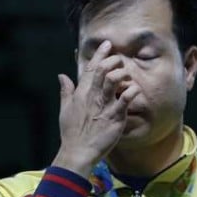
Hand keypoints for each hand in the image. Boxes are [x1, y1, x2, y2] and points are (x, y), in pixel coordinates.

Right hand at [52, 40, 140, 177]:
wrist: (78, 152)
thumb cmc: (71, 132)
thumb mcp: (65, 109)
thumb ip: (65, 91)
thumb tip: (61, 76)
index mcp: (81, 93)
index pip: (91, 68)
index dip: (100, 54)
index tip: (108, 44)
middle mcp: (93, 96)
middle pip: (104, 70)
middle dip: (113, 61)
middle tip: (119, 61)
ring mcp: (104, 105)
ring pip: (114, 80)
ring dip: (123, 74)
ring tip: (127, 76)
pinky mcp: (115, 117)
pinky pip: (126, 99)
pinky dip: (132, 91)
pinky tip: (135, 90)